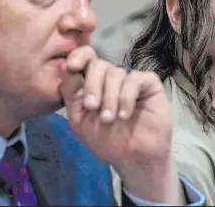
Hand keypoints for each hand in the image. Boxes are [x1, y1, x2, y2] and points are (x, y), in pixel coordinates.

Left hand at [59, 46, 183, 203]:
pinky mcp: (149, 84)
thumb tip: (65, 67)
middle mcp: (111, 78)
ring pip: (115, 73)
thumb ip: (71, 95)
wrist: (134, 159)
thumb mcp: (80, 121)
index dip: (78, 56)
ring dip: (109, 98)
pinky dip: (126, 98)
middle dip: (92, 85)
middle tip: (92, 107)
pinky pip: (134, 80)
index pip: (84, 58)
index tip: (71, 66)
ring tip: (109, 119)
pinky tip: (124, 115)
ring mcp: (130, 80)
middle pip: (98, 64)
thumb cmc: (107, 141)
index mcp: (92, 83)